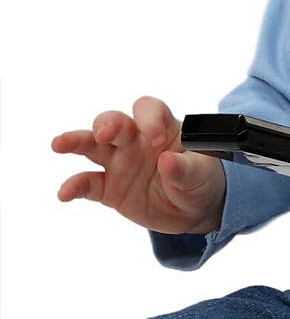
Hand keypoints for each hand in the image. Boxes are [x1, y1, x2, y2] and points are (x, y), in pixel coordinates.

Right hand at [52, 96, 226, 234]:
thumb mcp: (201, 174)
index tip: (156, 139)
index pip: (148, 110)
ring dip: (76, 142)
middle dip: (107, 124)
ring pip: (92, 146)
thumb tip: (168, 161)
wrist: (194, 208)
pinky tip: (65, 193)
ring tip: (59, 144)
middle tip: (104, 134)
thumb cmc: (200, 178)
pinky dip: (75, 186)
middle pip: (114, 122)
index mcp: (161, 127)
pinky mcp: (109, 188)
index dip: (149, 119)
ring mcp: (119, 162)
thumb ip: (186, 168)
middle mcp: (135, 140)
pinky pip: (88, 183)